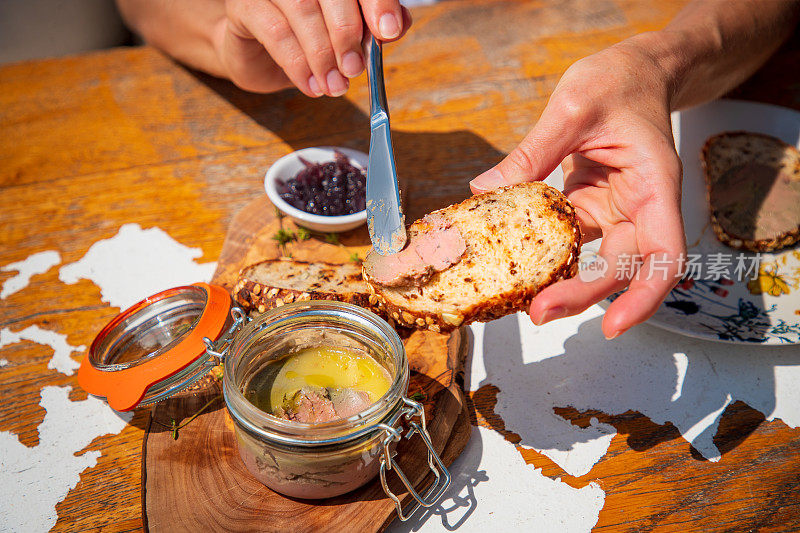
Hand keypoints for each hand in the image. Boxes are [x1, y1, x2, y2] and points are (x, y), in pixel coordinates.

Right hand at [213, 0, 410, 95]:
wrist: (257, 57)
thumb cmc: (305, 44)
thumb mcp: (345, 39)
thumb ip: (373, 29)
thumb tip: (398, 25)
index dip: (377, 2)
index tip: (388, 31)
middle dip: (347, 33)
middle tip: (355, 68)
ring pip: (302, 10)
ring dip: (322, 54)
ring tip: (334, 86)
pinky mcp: (244, 6)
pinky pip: (276, 32)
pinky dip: (298, 64)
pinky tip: (311, 85)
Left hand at [470, 38, 686, 338]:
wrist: (634, 72)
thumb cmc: (619, 82)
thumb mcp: (573, 107)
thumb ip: (533, 150)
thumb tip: (484, 191)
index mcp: (654, 186)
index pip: (663, 256)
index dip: (642, 297)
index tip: (612, 326)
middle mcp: (640, 209)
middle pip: (621, 268)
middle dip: (583, 296)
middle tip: (538, 312)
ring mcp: (615, 214)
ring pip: (593, 263)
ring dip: (562, 285)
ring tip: (522, 299)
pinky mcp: (590, 211)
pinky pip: (569, 243)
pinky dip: (546, 257)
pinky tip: (515, 265)